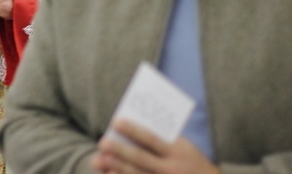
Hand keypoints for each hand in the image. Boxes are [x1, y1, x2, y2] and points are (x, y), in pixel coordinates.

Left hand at [91, 119, 218, 173]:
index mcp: (178, 151)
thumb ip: (162, 140)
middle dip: (119, 150)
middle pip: (140, 159)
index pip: (151, 139)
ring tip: (99, 160)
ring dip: (116, 168)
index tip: (116, 122)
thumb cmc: (192, 163)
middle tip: (102, 142)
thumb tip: (132, 133)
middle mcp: (171, 169)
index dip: (133, 130)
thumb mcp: (183, 148)